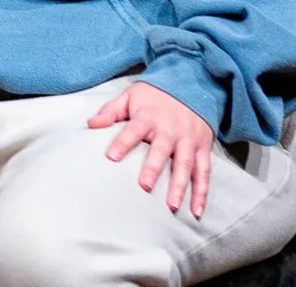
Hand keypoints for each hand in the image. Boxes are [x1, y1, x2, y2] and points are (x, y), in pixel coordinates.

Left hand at [87, 80, 215, 218]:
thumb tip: (90, 124)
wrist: (192, 85)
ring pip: (186, 164)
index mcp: (149, 116)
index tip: (112, 157)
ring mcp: (189, 140)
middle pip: (162, 150)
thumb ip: (111, 111)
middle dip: (154, 168)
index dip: (123, 142)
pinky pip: (204, 172)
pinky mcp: (203, 148)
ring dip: (181, 186)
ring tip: (172, 206)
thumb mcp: (130, 96)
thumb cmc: (154, 95)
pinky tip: (197, 210)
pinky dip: (202, 192)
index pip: (133, 130)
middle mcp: (170, 129)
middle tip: (145, 187)